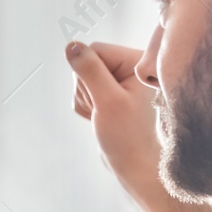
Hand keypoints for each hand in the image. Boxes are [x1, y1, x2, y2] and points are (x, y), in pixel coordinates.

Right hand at [65, 41, 163, 205]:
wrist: (135, 167)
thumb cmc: (128, 137)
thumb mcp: (107, 101)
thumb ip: (89, 70)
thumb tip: (72, 45)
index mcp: (139, 61)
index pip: (94, 49)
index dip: (89, 75)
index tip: (104, 98)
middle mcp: (132, 67)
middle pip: (87, 63)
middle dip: (87, 89)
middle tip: (104, 111)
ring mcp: (121, 81)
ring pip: (83, 79)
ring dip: (86, 101)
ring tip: (104, 118)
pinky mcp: (112, 93)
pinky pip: (84, 92)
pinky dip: (86, 108)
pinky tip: (101, 120)